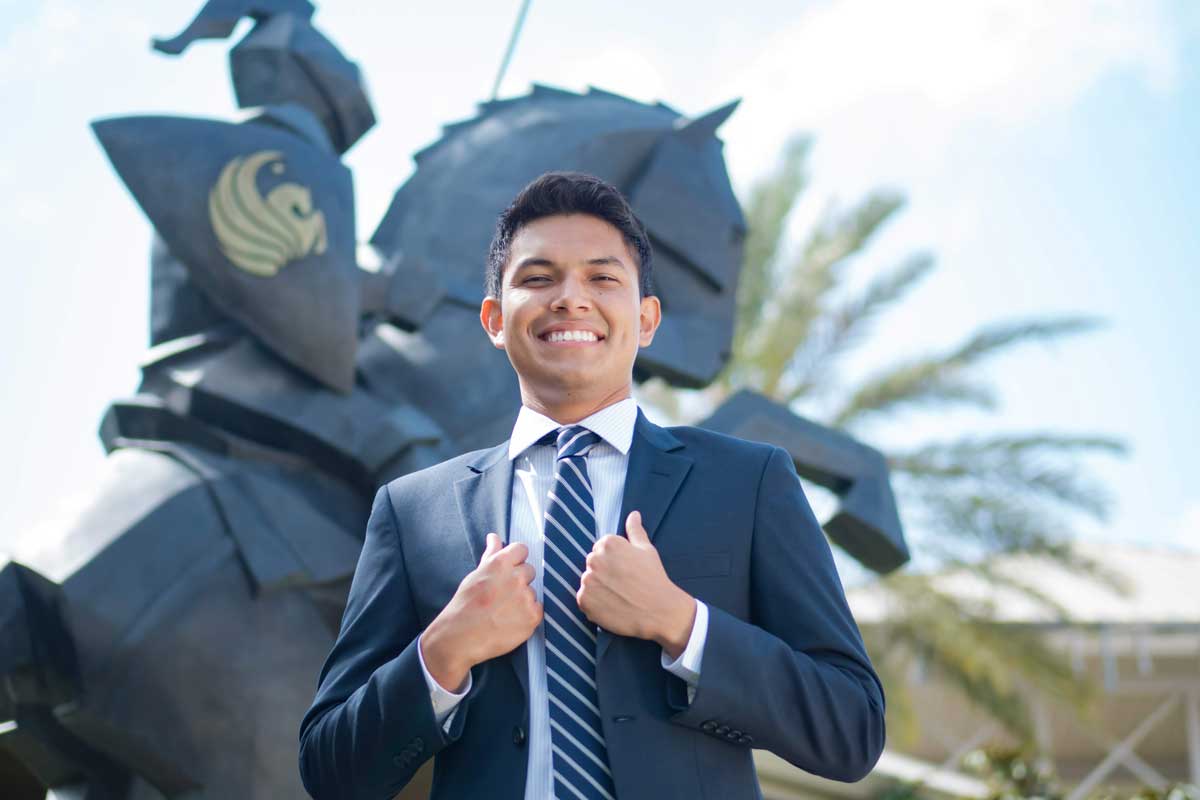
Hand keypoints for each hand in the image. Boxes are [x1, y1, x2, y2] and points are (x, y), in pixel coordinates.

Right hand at [420, 533, 540, 690]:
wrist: (460, 637)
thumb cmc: (464, 605)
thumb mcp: (475, 575)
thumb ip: (490, 554)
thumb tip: (494, 537)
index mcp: (500, 563)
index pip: (522, 549)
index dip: (516, 560)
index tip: (509, 571)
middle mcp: (516, 577)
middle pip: (530, 570)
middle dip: (519, 580)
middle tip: (503, 594)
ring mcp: (526, 597)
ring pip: (532, 591)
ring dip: (523, 599)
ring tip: (504, 611)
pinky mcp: (532, 617)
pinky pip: (537, 609)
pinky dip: (527, 615)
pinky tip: (511, 621)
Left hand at [576, 511, 696, 658]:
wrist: (659, 611)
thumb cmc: (654, 578)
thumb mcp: (647, 550)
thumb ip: (635, 530)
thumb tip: (633, 514)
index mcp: (608, 544)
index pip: (601, 548)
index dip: (614, 560)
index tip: (626, 570)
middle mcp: (594, 559)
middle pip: (593, 564)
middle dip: (604, 572)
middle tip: (623, 584)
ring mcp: (588, 581)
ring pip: (588, 581)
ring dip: (598, 587)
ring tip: (618, 595)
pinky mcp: (584, 600)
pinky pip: (584, 599)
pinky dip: (594, 603)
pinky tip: (611, 605)